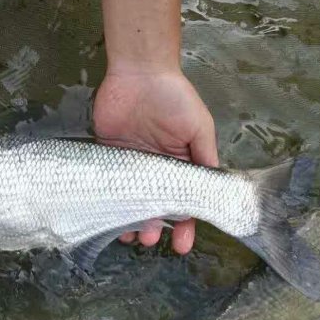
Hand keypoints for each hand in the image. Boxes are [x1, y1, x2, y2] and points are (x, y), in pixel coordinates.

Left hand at [92, 68, 217, 254]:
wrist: (139, 71)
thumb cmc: (174, 97)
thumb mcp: (199, 127)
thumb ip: (205, 157)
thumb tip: (213, 189)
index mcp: (180, 163)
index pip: (184, 202)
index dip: (185, 226)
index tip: (183, 247)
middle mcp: (155, 167)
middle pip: (154, 206)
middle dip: (154, 226)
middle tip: (149, 239)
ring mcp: (130, 163)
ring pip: (129, 200)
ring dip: (130, 219)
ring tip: (130, 235)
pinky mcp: (107, 153)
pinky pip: (107, 183)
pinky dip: (108, 200)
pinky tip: (107, 216)